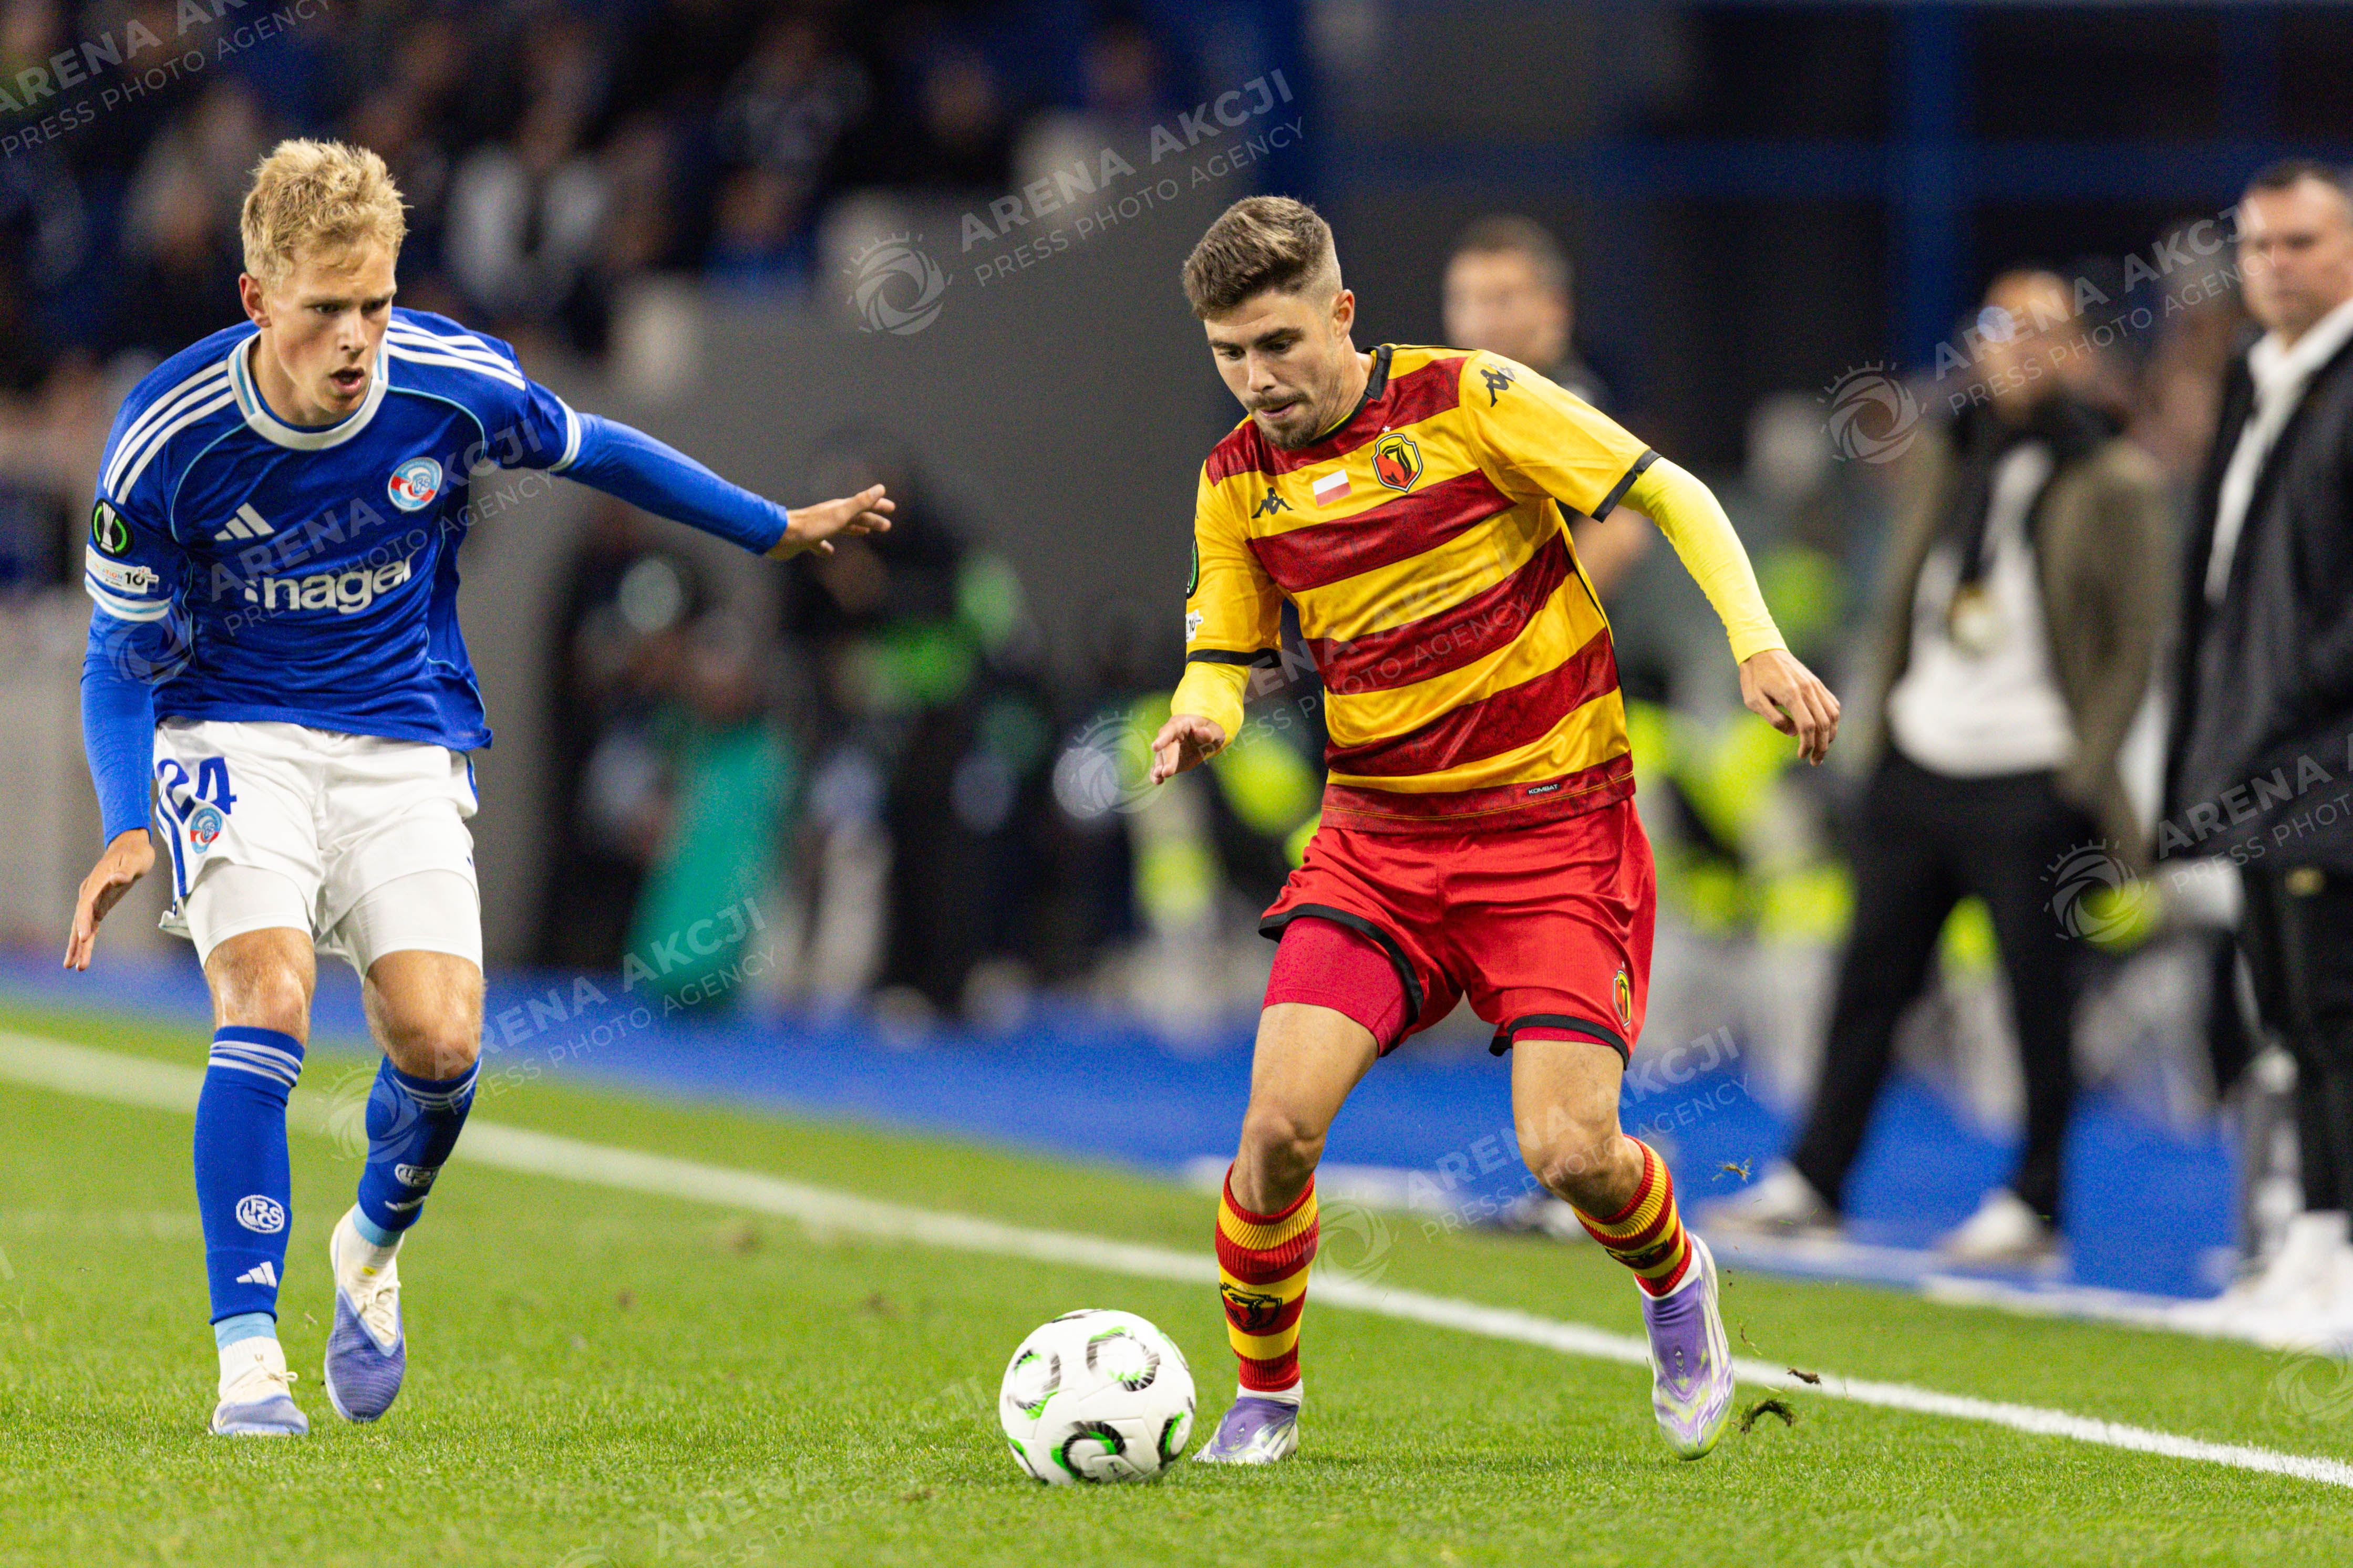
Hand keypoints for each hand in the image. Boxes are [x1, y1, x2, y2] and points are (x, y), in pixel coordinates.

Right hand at [64, 828, 154, 971]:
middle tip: (72, 963)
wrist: (131, 846)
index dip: (84, 921)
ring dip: (78, 946)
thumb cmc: (135, 853)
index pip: (86, 905)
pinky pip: (91, 926)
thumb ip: (126, 869)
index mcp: (96, 882)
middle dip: (76, 942)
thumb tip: (117, 878)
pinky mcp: (100, 905)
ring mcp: (93, 900)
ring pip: (82, 926)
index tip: (85, 937)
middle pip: (80, 921)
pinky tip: (82, 955)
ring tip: (72, 966)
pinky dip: (86, 940)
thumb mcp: (135, 859)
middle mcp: (90, 893)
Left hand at [768, 484, 893, 558]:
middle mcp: (830, 516)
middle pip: (855, 517)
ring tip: (865, 533)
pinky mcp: (808, 540)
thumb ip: (860, 502)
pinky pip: (822, 544)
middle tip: (886, 526)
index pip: (864, 505)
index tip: (891, 509)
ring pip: (841, 528)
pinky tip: (830, 552)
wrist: (782, 535)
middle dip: (871, 519)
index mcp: (839, 509)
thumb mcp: (840, 514)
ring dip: (855, 530)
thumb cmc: (812, 525)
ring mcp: (819, 528)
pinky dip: (828, 548)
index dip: (878, 506)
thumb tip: (880, 488)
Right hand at [1149, 713, 1227, 783]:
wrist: (1206, 737)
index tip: (1155, 746)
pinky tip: (1157, 781)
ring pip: (1161, 758)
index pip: (1171, 729)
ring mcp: (1168, 749)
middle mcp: (1170, 736)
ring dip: (1159, 768)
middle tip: (1167, 772)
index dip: (1163, 738)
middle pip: (1167, 748)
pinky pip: (1160, 767)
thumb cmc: (1209, 730)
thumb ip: (1209, 733)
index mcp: (1180, 724)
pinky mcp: (1169, 761)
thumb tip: (1203, 732)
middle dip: (1166, 760)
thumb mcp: (1215, 730)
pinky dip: (1157, 775)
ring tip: (1159, 777)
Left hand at [1739, 647, 1840, 764]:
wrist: (1762, 650)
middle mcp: (1807, 689)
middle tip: (1815, 761)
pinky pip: (1832, 704)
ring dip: (1830, 735)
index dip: (1807, 745)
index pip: (1807, 726)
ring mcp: (1815, 685)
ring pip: (1832, 715)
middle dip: (1821, 746)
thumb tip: (1793, 733)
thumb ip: (1773, 718)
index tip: (1801, 756)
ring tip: (1822, 749)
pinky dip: (1833, 720)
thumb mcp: (1753, 700)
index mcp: (1791, 694)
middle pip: (1824, 724)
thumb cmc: (1754, 677)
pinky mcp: (1817, 683)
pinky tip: (1825, 730)